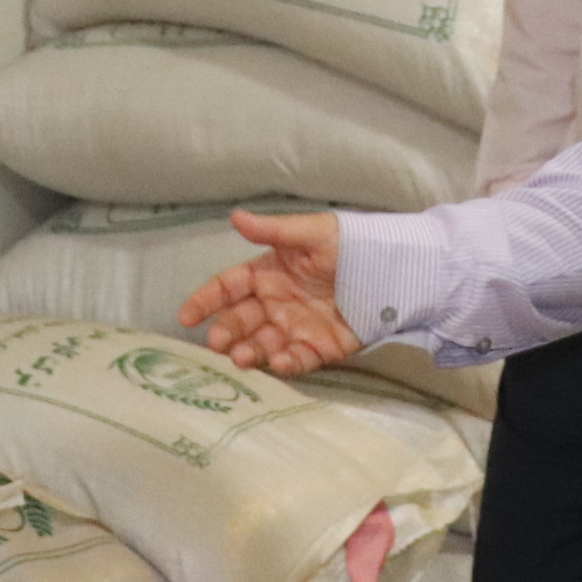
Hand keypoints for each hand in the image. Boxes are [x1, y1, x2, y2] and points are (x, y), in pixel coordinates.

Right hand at [176, 209, 357, 377]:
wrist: (395, 271)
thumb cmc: (351, 244)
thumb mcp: (311, 232)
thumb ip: (272, 230)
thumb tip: (234, 217)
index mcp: (269, 273)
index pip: (229, 287)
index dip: (206, 300)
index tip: (186, 316)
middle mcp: (276, 303)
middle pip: (241, 320)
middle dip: (226, 332)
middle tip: (216, 343)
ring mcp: (296, 327)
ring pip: (263, 344)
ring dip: (249, 352)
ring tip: (240, 358)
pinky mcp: (320, 348)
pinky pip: (296, 359)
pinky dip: (285, 363)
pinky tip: (278, 362)